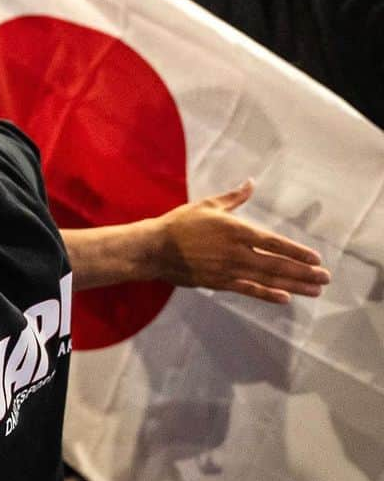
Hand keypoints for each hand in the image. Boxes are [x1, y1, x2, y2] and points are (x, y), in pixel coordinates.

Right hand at [153, 179, 329, 302]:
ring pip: (267, 279)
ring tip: (313, 291)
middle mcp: (237, 251)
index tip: (316, 259)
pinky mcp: (219, 282)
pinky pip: (248, 290)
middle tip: (325, 278)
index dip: (297, 252)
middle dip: (304, 272)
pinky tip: (285, 298)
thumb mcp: (208, 204)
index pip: (274, 242)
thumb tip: (251, 183)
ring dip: (294, 285)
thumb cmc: (180, 223)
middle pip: (277, 264)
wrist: (155, 248)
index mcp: (236, 230)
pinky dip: (267, 295)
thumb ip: (234, 197)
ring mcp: (229, 269)